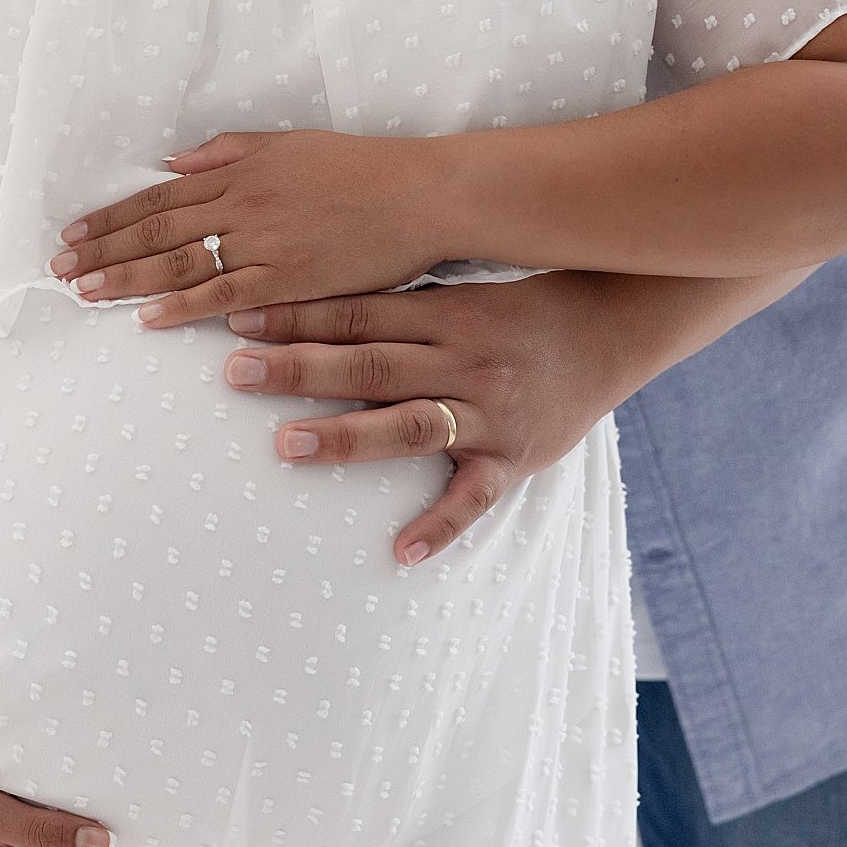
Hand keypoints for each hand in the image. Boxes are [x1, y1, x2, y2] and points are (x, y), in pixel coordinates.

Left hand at [46, 130, 448, 328]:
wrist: (420, 194)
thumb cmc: (363, 168)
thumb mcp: (290, 144)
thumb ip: (229, 151)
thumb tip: (173, 161)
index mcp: (240, 170)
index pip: (160, 195)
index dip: (112, 216)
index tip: (75, 232)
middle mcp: (242, 204)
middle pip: (156, 228)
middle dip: (102, 249)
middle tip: (58, 268)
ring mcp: (262, 242)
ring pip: (178, 261)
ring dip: (125, 278)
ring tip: (82, 292)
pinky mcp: (288, 278)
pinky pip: (222, 294)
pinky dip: (179, 305)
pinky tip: (144, 317)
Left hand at [220, 271, 669, 565]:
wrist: (611, 331)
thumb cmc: (521, 312)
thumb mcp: (462, 294)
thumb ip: (396, 308)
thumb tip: (314, 310)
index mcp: (445, 314)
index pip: (359, 314)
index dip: (298, 317)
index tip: (239, 320)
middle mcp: (462, 360)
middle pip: (369, 366)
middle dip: (298, 368)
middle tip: (235, 372)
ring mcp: (488, 412)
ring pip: (409, 424)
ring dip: (346, 436)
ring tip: (286, 444)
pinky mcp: (514, 459)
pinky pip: (472, 498)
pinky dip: (437, 526)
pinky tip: (398, 552)